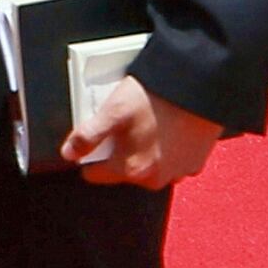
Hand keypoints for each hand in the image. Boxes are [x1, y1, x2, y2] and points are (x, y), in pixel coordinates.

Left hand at [63, 74, 221, 187]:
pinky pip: (173, 163)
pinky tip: (167, 131)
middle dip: (119, 154)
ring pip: (149, 168)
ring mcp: (178, 173)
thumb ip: (87, 137)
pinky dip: (168, 151)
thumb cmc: (154, 98)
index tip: (95, 139)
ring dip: (145, 153)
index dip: (90, 156)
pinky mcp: (196, 163)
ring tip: (147, 125)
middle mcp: (155, 179)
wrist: (199, 88)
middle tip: (124, 126)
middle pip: (123, 172)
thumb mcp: (112, 111)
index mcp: (131, 169)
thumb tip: (68, 154)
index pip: (95, 175)